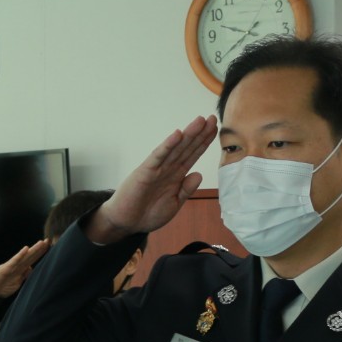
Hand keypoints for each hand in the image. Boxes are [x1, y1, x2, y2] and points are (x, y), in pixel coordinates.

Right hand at [0, 240, 50, 298]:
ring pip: (24, 257)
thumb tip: (30, 269)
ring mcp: (11, 267)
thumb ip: (23, 276)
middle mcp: (16, 266)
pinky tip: (25, 249)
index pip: (32, 260)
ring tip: (41, 243)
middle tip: (49, 240)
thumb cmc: (1, 287)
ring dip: (33, 250)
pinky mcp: (4, 269)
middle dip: (40, 249)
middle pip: (30, 256)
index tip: (49, 247)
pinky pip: (14, 262)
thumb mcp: (16, 283)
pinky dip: (20, 255)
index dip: (40, 253)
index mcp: (19, 269)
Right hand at [90, 116, 219, 242]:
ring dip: (187, 135)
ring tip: (200, 121)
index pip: (192, 154)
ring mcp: (156, 169)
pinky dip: (167, 146)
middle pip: (186, 148)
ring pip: (175, 149)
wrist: (126, 224)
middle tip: (212, 118)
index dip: (204, 142)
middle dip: (200, 133)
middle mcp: (168, 168)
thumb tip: (199, 174)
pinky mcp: (145, 172)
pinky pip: (158, 157)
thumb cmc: (147, 213)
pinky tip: (177, 135)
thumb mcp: (173, 204)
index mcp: (176, 175)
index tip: (215, 128)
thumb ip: (186, 190)